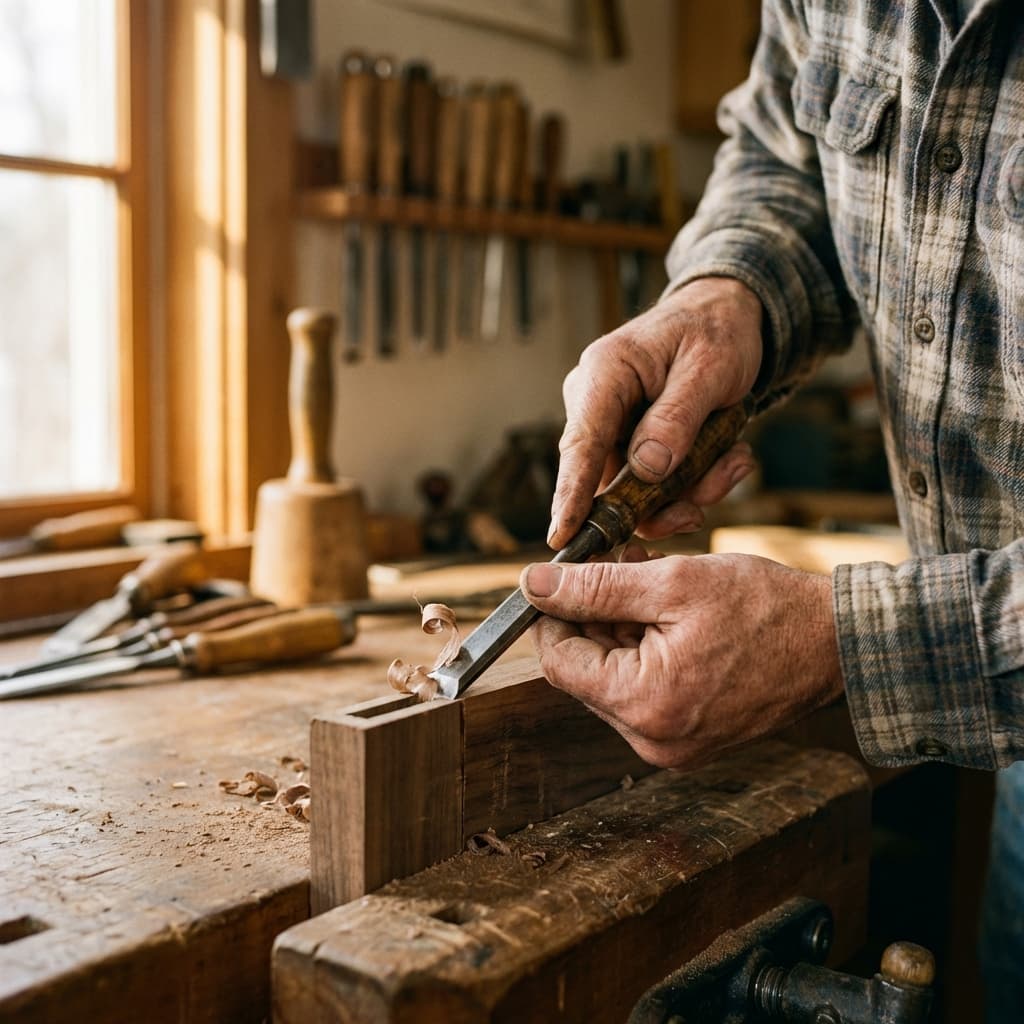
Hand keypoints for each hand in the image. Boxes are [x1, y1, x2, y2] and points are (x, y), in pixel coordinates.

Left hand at [521, 545, 843, 769]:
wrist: (840, 644)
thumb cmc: (766, 608)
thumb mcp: (672, 583)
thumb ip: (596, 587)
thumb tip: (532, 586)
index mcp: (645, 705)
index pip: (559, 662)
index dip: (552, 614)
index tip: (561, 577)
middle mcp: (653, 739)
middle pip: (586, 672)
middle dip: (592, 615)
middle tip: (618, 564)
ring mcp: (673, 744)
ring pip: (614, 678)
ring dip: (619, 628)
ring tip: (648, 578)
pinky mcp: (691, 738)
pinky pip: (645, 692)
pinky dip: (645, 649)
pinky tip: (665, 611)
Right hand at [550, 277, 763, 548]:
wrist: (726, 317)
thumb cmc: (716, 331)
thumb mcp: (710, 368)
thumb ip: (677, 419)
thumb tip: (646, 471)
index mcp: (605, 373)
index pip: (581, 443)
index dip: (571, 495)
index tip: (562, 537)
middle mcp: (596, 403)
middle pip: (608, 479)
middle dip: (659, 501)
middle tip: (701, 509)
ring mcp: (612, 427)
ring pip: (636, 490)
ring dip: (687, 490)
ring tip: (731, 463)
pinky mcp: (630, 444)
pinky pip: (654, 484)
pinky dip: (693, 482)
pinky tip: (725, 457)